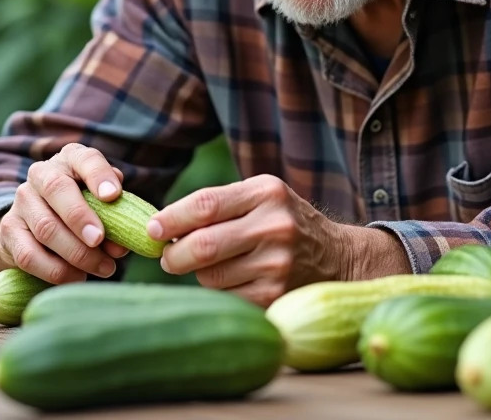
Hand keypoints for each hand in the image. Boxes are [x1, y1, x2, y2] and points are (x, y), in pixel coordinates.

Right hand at [0, 143, 130, 286]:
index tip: (113, 195)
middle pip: (57, 189)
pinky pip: (29, 255)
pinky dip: (56, 271)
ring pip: (46, 227)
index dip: (99, 175)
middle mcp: (42, 174)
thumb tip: (122, 244)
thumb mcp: (100, 203)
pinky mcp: (8, 231)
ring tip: (104, 268)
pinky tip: (78, 276)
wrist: (35, 226)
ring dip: (76, 253)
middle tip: (99, 239)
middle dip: (80, 217)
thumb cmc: (83, 210)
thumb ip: (114, 216)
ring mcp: (21, 201)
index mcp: (71, 160)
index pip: (85, 159)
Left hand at [149, 174, 409, 305]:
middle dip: (174, 255)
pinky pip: (226, 297)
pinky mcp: (276, 295)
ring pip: (210, 276)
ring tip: (215, 266)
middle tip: (167, 257)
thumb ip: (218, 205)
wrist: (338, 258)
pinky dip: (220, 292)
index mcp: (266, 192)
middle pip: (201, 245)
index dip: (170, 219)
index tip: (151, 230)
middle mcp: (274, 226)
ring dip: (200, 274)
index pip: (205, 204)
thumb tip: (159, 227)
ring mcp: (277, 264)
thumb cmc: (284, 223)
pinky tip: (235, 282)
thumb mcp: (261, 198)